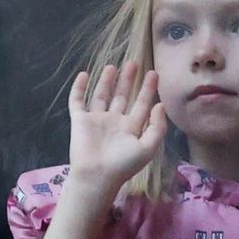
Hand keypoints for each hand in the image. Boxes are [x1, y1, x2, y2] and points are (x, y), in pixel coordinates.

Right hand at [65, 60, 165, 198]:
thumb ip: (157, 127)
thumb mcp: (148, 148)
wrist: (96, 175)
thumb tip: (160, 105)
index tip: (154, 73)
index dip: (148, 89)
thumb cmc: (123, 164)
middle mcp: (115, 122)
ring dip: (107, 81)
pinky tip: (84, 75)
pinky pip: (78, 101)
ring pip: (102, 95)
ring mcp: (96, 120)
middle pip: (123, 96)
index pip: (141, 104)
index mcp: (131, 128)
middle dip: (128, 80)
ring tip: (112, 66)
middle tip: (134, 63)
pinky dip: (79, 88)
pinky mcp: (80, 120)